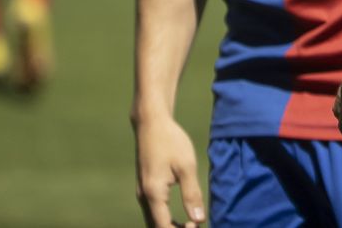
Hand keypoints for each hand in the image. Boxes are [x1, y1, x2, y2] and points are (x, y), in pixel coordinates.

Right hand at [133, 113, 206, 227]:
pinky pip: (153, 212)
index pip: (164, 227)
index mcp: (153, 194)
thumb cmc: (171, 142)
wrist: (151, 123)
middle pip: (156, 227)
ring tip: (191, 222)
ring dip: (170, 226)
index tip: (197, 225)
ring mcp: (142, 193)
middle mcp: (143, 198)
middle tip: (195, 224)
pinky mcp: (144, 188)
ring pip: (153, 221)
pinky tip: (180, 215)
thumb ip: (192, 194)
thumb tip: (199, 220)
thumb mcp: (186, 166)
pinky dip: (165, 219)